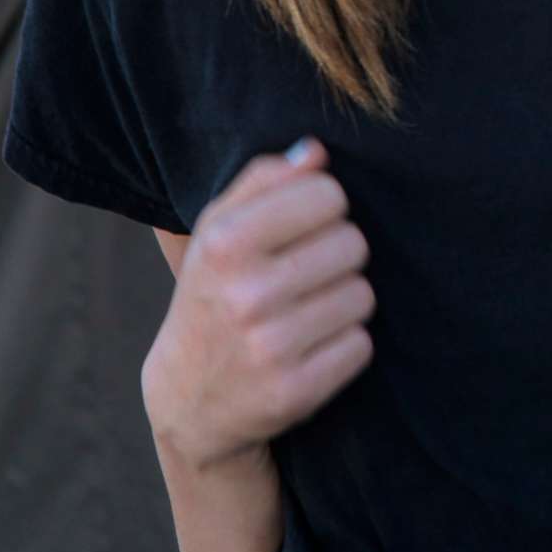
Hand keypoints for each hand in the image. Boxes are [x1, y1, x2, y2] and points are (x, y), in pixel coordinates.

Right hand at [143, 140, 374, 472]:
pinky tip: (312, 347)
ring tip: (308, 310)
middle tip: (307, 274)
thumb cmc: (213, 295)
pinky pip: (361, 345)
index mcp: (225, 243)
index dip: (323, 208)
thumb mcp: (218, 231)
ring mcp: (271, 347)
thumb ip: (264, 181)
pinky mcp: (296, 392)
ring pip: (362, 295)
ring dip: (344, 300)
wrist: (189, 399)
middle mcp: (246, 294)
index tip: (304, 227)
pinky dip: (345, 344)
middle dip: (338, 254)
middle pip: (353, 243)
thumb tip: (316, 152)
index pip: (327, 194)